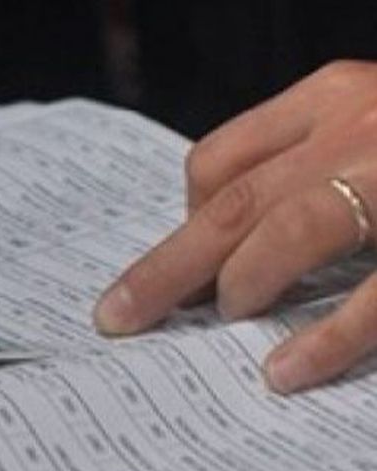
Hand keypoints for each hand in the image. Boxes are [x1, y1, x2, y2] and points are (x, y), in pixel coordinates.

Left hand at [94, 60, 376, 392]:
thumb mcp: (375, 119)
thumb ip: (319, 156)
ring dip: (241, 280)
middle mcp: (357, 126)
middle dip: (168, 267)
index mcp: (334, 98)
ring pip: (291, 227)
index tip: (178, 263)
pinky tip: (285, 372)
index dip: (187, 218)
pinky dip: (327, 336)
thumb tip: (238, 233)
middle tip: (120, 317)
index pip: (223, 159)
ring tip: (221, 319)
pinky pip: (376, 296)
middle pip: (235, 202)